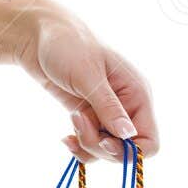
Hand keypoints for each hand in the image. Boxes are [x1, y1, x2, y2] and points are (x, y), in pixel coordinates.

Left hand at [16, 3, 159, 163]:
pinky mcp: (90, 116)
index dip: (129, 150)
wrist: (38, 37)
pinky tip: (65, 137)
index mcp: (137, 94)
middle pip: (126, 150)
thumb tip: (129, 135)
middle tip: (78, 122)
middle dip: (100, 145)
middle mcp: (127, 107)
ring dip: (87, 144)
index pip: (149, 141)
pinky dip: (80, 145)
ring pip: (107, 150)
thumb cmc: (66, 46)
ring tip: (72, 119)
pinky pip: (92, 145)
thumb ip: (108, 107)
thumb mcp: (87, 75)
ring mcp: (107, 113)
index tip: (103, 141)